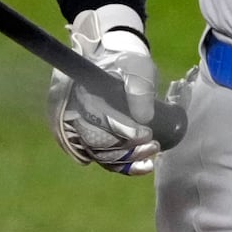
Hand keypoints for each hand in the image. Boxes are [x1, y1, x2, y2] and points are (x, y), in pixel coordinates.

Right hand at [47, 5, 160, 175]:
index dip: (123, 130)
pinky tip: (145, 167)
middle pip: (98, 143)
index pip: (98, 121)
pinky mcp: (99, 142)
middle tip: (152, 144)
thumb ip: (139, 87)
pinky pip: (108, 161)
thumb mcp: (137, 67)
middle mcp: (80, 116)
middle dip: (127, 149)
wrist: (123, 66)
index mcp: (84, 96)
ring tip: (152, 153)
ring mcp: (88, 132)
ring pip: (103, 156)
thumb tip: (144, 118)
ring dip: (129, 160)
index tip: (146, 132)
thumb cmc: (128, 64)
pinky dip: (126, 167)